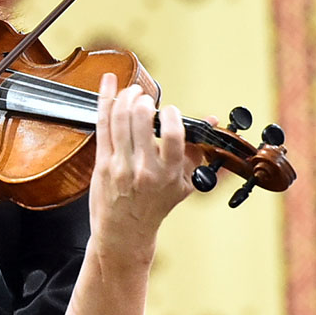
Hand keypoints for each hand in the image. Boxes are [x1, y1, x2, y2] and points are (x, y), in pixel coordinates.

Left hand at [89, 73, 198, 259]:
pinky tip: (109, 84)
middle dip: (143, 100)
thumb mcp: (185, 184)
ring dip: (125, 97)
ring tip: (132, 92)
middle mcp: (144, 170)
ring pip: (120, 119)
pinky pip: (103, 125)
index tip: (170, 110)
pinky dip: (105, 100)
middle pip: (141, 120)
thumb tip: (213, 122)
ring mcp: (120, 166)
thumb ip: (199, 152)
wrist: (124, 231)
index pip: (174, 136)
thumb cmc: (155, 206)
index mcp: (169, 173)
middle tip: (145, 96)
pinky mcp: (102, 163)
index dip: (171, 115)